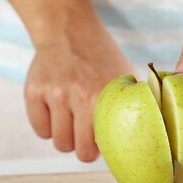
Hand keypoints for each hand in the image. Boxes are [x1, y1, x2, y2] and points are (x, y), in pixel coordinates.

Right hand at [24, 19, 133, 160]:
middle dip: (86, 150)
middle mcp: (80, 96)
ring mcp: (54, 94)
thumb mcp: (126, 77)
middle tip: (89, 139)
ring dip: (68, 139)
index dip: (108, 149)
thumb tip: (149, 131)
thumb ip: (134, 103)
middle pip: (80, 151)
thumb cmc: (103, 58)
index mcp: (107, 94)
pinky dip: (49, 128)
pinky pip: (41, 130)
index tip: (109, 146)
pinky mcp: (33, 92)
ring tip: (75, 124)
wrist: (69, 31)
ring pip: (60, 143)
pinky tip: (58, 116)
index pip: (108, 143)